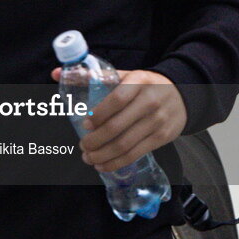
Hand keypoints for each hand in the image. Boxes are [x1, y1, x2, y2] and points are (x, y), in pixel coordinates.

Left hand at [50, 67, 186, 171]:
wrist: (182, 95)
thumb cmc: (144, 85)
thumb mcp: (124, 75)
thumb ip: (90, 75)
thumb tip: (55, 73)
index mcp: (138, 82)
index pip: (117, 99)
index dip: (99, 114)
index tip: (85, 124)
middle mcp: (150, 102)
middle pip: (118, 127)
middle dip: (95, 141)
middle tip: (82, 146)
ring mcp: (157, 121)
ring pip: (125, 145)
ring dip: (103, 155)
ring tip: (88, 157)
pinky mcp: (162, 137)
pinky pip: (136, 154)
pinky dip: (116, 163)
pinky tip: (103, 164)